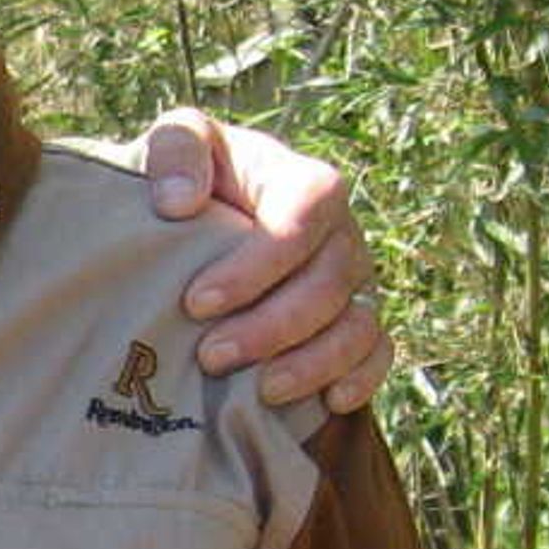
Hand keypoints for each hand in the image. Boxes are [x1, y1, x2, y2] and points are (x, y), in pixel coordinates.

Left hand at [141, 109, 391, 410]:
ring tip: (261, 391)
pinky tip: (327, 402)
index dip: (258, 264)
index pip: (305, 215)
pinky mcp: (357, 323)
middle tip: (211, 357)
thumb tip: (180, 202)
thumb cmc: (181, 185)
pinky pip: (378, 353)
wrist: (185, 233)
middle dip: (272, 327)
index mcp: (302, 183)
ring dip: (313, 363)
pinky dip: (361, 379)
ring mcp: (354, 282)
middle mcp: (339, 234)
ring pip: (357, 325)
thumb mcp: (171, 145)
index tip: (196, 302)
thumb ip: (175, 150)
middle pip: (329, 283)